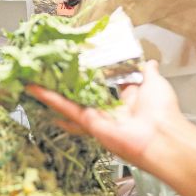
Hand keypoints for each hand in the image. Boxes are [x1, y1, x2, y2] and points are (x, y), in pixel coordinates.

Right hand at [26, 60, 186, 169]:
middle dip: (65, 79)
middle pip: (81, 91)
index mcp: (125, 98)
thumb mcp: (155, 83)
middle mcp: (109, 108)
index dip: (90, 70)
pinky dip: (49, 98)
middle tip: (48, 65)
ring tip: (34, 76)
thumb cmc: (162, 112)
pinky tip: (34, 88)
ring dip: (50, 89)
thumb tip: (149, 61)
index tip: (77, 57)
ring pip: (68, 99)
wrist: (160, 138)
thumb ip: (147, 71)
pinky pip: (67, 108)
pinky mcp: (88, 121)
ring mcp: (96, 116)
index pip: (104, 81)